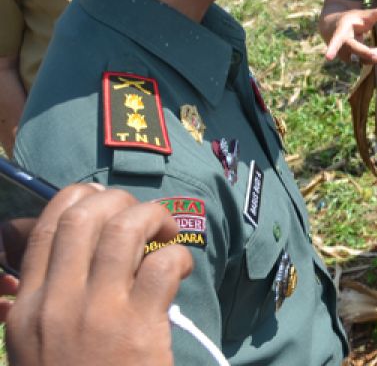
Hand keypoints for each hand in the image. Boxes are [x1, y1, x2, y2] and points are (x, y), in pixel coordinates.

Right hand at [4, 184, 192, 364]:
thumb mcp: (35, 349)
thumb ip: (44, 302)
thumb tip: (63, 252)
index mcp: (26, 308)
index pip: (45, 226)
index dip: (79, 198)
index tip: (105, 201)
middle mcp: (56, 305)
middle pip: (85, 216)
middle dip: (120, 202)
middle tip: (142, 218)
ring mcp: (97, 315)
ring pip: (125, 229)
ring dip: (153, 218)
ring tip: (165, 235)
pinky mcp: (140, 329)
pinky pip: (161, 264)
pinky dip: (177, 256)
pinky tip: (180, 272)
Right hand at [323, 6, 376, 63]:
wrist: (336, 28)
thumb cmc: (349, 20)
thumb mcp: (361, 14)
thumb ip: (376, 13)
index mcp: (340, 33)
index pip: (336, 41)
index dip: (332, 49)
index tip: (328, 58)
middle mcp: (341, 47)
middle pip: (355, 51)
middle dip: (366, 54)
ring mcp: (347, 55)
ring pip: (363, 58)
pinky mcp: (354, 59)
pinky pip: (365, 61)